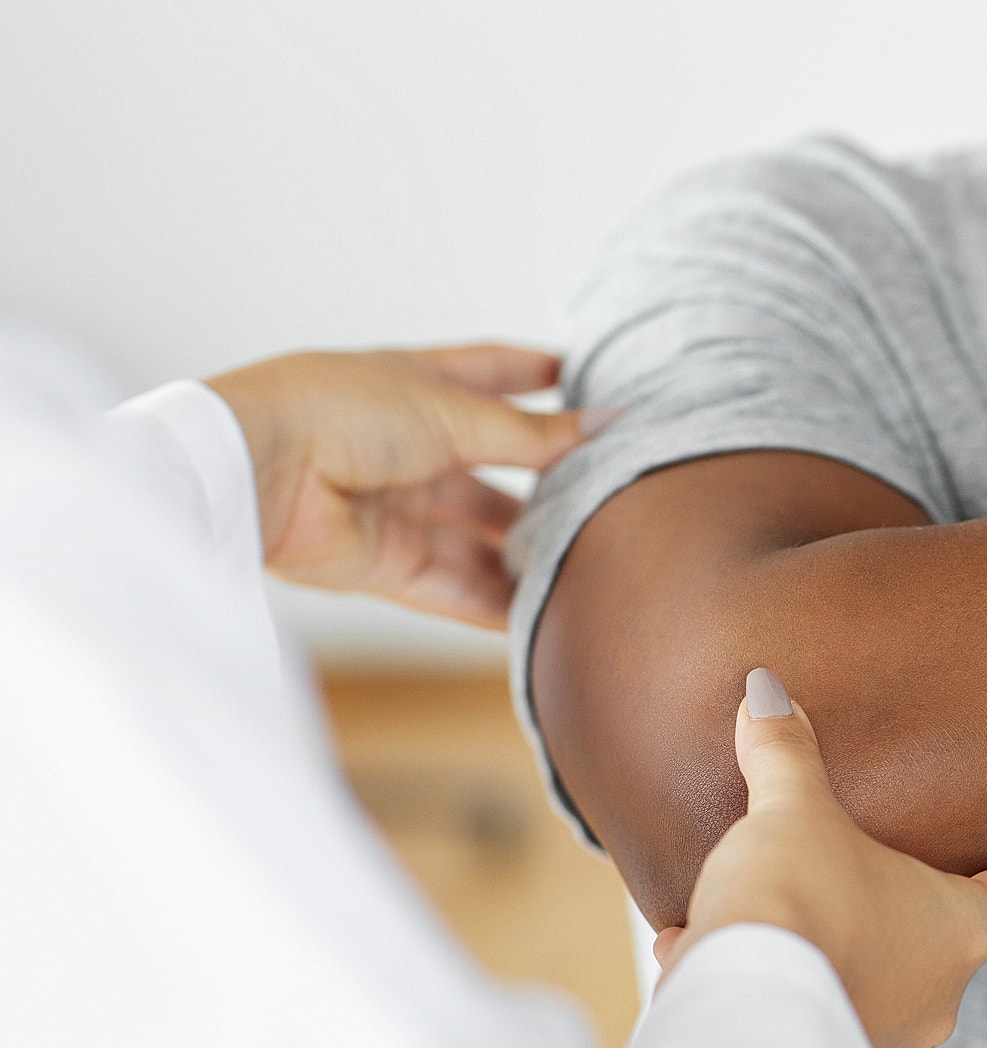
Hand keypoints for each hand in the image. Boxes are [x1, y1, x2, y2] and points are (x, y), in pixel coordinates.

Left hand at [205, 346, 591, 627]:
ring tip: (588, 564)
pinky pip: (451, 587)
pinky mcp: (383, 562)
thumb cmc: (339, 411)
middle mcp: (408, 445)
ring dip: (526, 552)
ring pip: (477, 536)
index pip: (491, 374)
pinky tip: (543, 615)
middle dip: (546, 484)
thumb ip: (535, 433)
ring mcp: (395, 506)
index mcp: (417, 386)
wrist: (256, 468)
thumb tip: (608, 425)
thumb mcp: (454, 413)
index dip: (536, 375)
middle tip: (609, 498)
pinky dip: (493, 603)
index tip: (586, 378)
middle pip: (493, 469)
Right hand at [656, 668, 986, 1047]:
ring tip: (787, 914)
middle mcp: (935, 997)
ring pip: (870, 982)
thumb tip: (768, 694)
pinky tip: (706, 953)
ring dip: (833, 948)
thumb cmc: (797, 906)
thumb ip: (787, 755)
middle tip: (904, 880)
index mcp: (959, 930)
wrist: (736, 1018)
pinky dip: (765, 980)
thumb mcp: (793, 813)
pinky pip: (799, 1010)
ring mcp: (881, 1038)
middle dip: (917, 912)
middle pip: (946, 944)